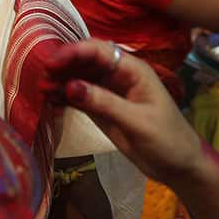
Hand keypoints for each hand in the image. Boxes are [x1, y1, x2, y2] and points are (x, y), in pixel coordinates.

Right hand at [40, 39, 202, 184]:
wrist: (179, 167)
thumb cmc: (167, 139)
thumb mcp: (137, 121)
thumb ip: (104, 103)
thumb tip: (70, 86)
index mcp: (132, 70)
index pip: (99, 51)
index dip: (74, 52)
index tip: (52, 62)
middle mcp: (118, 76)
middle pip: (85, 61)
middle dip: (63, 65)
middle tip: (40, 75)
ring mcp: (108, 92)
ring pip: (78, 78)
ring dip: (59, 81)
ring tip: (39, 88)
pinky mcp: (101, 108)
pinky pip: (78, 97)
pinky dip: (63, 97)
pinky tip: (48, 99)